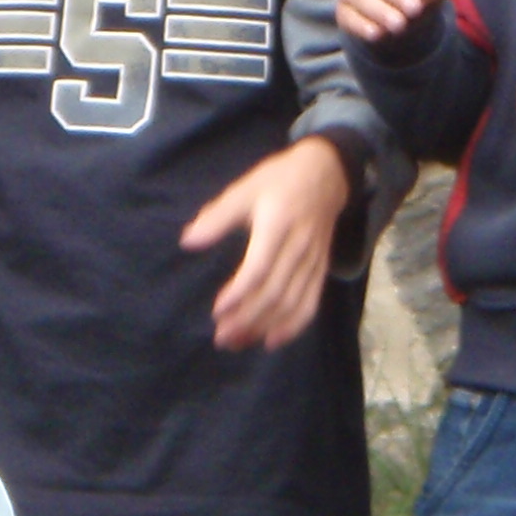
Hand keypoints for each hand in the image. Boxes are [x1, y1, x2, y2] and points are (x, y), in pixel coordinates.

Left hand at [180, 138, 352, 349]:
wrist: (327, 173)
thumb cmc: (279, 180)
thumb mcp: (246, 188)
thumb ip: (217, 216)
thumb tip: (188, 241)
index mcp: (278, 224)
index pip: (260, 267)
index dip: (239, 293)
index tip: (217, 310)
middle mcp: (299, 246)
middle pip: (275, 291)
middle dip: (248, 319)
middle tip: (222, 336)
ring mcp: (313, 260)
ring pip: (292, 302)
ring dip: (265, 327)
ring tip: (238, 342)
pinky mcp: (321, 268)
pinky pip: (311, 302)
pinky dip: (293, 325)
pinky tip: (272, 340)